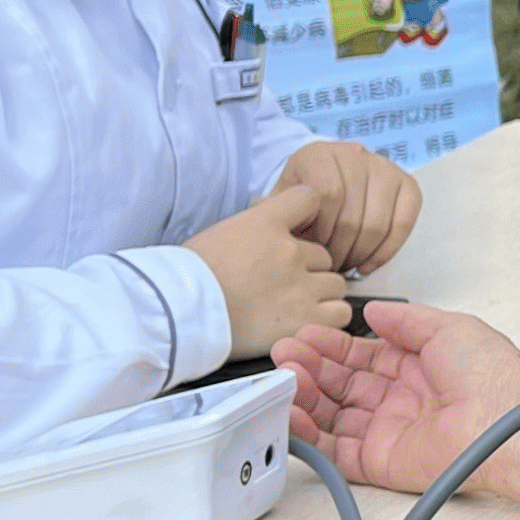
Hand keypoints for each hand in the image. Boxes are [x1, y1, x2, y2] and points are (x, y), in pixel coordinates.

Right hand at [187, 184, 353, 357]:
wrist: (178, 312)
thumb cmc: (192, 275)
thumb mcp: (223, 232)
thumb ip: (257, 225)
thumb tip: (272, 215)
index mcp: (266, 222)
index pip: (310, 198)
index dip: (308, 215)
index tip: (299, 232)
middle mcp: (290, 251)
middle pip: (324, 255)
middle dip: (309, 268)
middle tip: (283, 284)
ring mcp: (301, 286)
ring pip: (336, 284)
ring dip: (321, 294)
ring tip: (293, 305)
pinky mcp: (305, 319)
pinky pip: (340, 314)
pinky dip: (328, 318)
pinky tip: (306, 321)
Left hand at [273, 141, 422, 273]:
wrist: (325, 182)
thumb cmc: (302, 198)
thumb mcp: (283, 201)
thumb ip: (274, 213)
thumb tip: (270, 227)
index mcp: (319, 154)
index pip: (328, 195)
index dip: (321, 230)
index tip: (313, 250)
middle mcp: (355, 154)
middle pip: (353, 214)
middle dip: (340, 249)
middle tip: (330, 266)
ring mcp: (385, 168)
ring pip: (379, 223)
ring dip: (361, 253)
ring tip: (347, 264)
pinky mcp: (407, 185)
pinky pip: (403, 224)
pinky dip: (386, 251)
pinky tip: (368, 264)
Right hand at [274, 301, 519, 504]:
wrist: (506, 419)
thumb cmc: (493, 374)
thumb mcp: (448, 327)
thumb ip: (406, 319)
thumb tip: (375, 311)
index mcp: (421, 370)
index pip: (364, 358)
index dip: (332, 347)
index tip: (305, 336)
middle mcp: (404, 402)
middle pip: (344, 387)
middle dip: (311, 369)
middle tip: (285, 355)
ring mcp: (391, 433)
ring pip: (334, 419)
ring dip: (305, 398)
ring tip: (284, 377)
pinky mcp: (382, 463)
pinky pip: (335, 452)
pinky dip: (310, 436)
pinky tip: (291, 413)